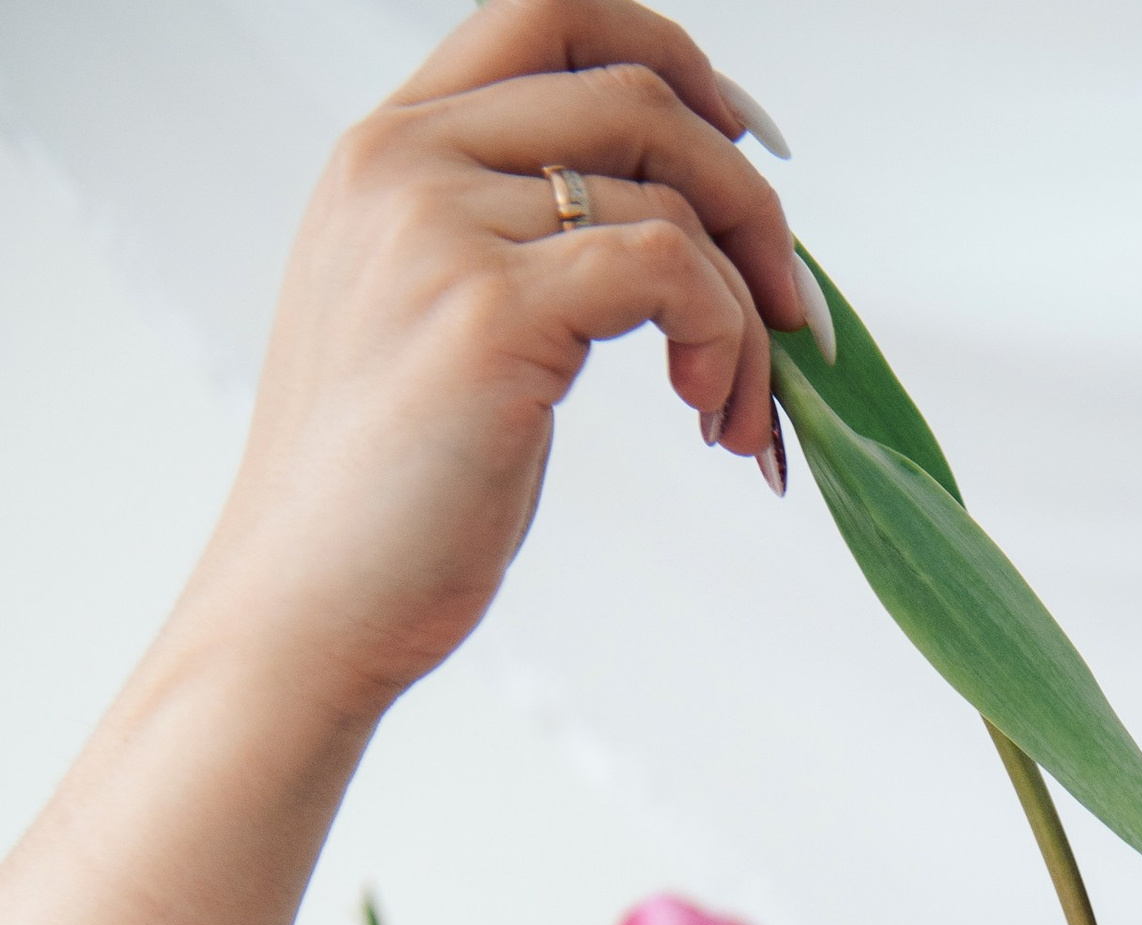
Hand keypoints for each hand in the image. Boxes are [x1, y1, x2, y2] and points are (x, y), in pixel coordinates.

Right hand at [189, 0, 809, 722]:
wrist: (305, 606)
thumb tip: (671, 236)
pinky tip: (711, 415)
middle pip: (638, 96)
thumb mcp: (432, 323)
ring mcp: (441, 229)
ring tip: (735, 412)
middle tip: (792, 314)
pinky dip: (725, 340)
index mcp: (387, 148)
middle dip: (749, 202)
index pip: (549, 19)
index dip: (673, 61)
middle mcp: (404, 161)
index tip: (748, 150)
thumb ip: (512, 242)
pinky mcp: (490, 315)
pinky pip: (671, 271)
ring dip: (747, 311)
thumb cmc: (383, 498)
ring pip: (672, 199)